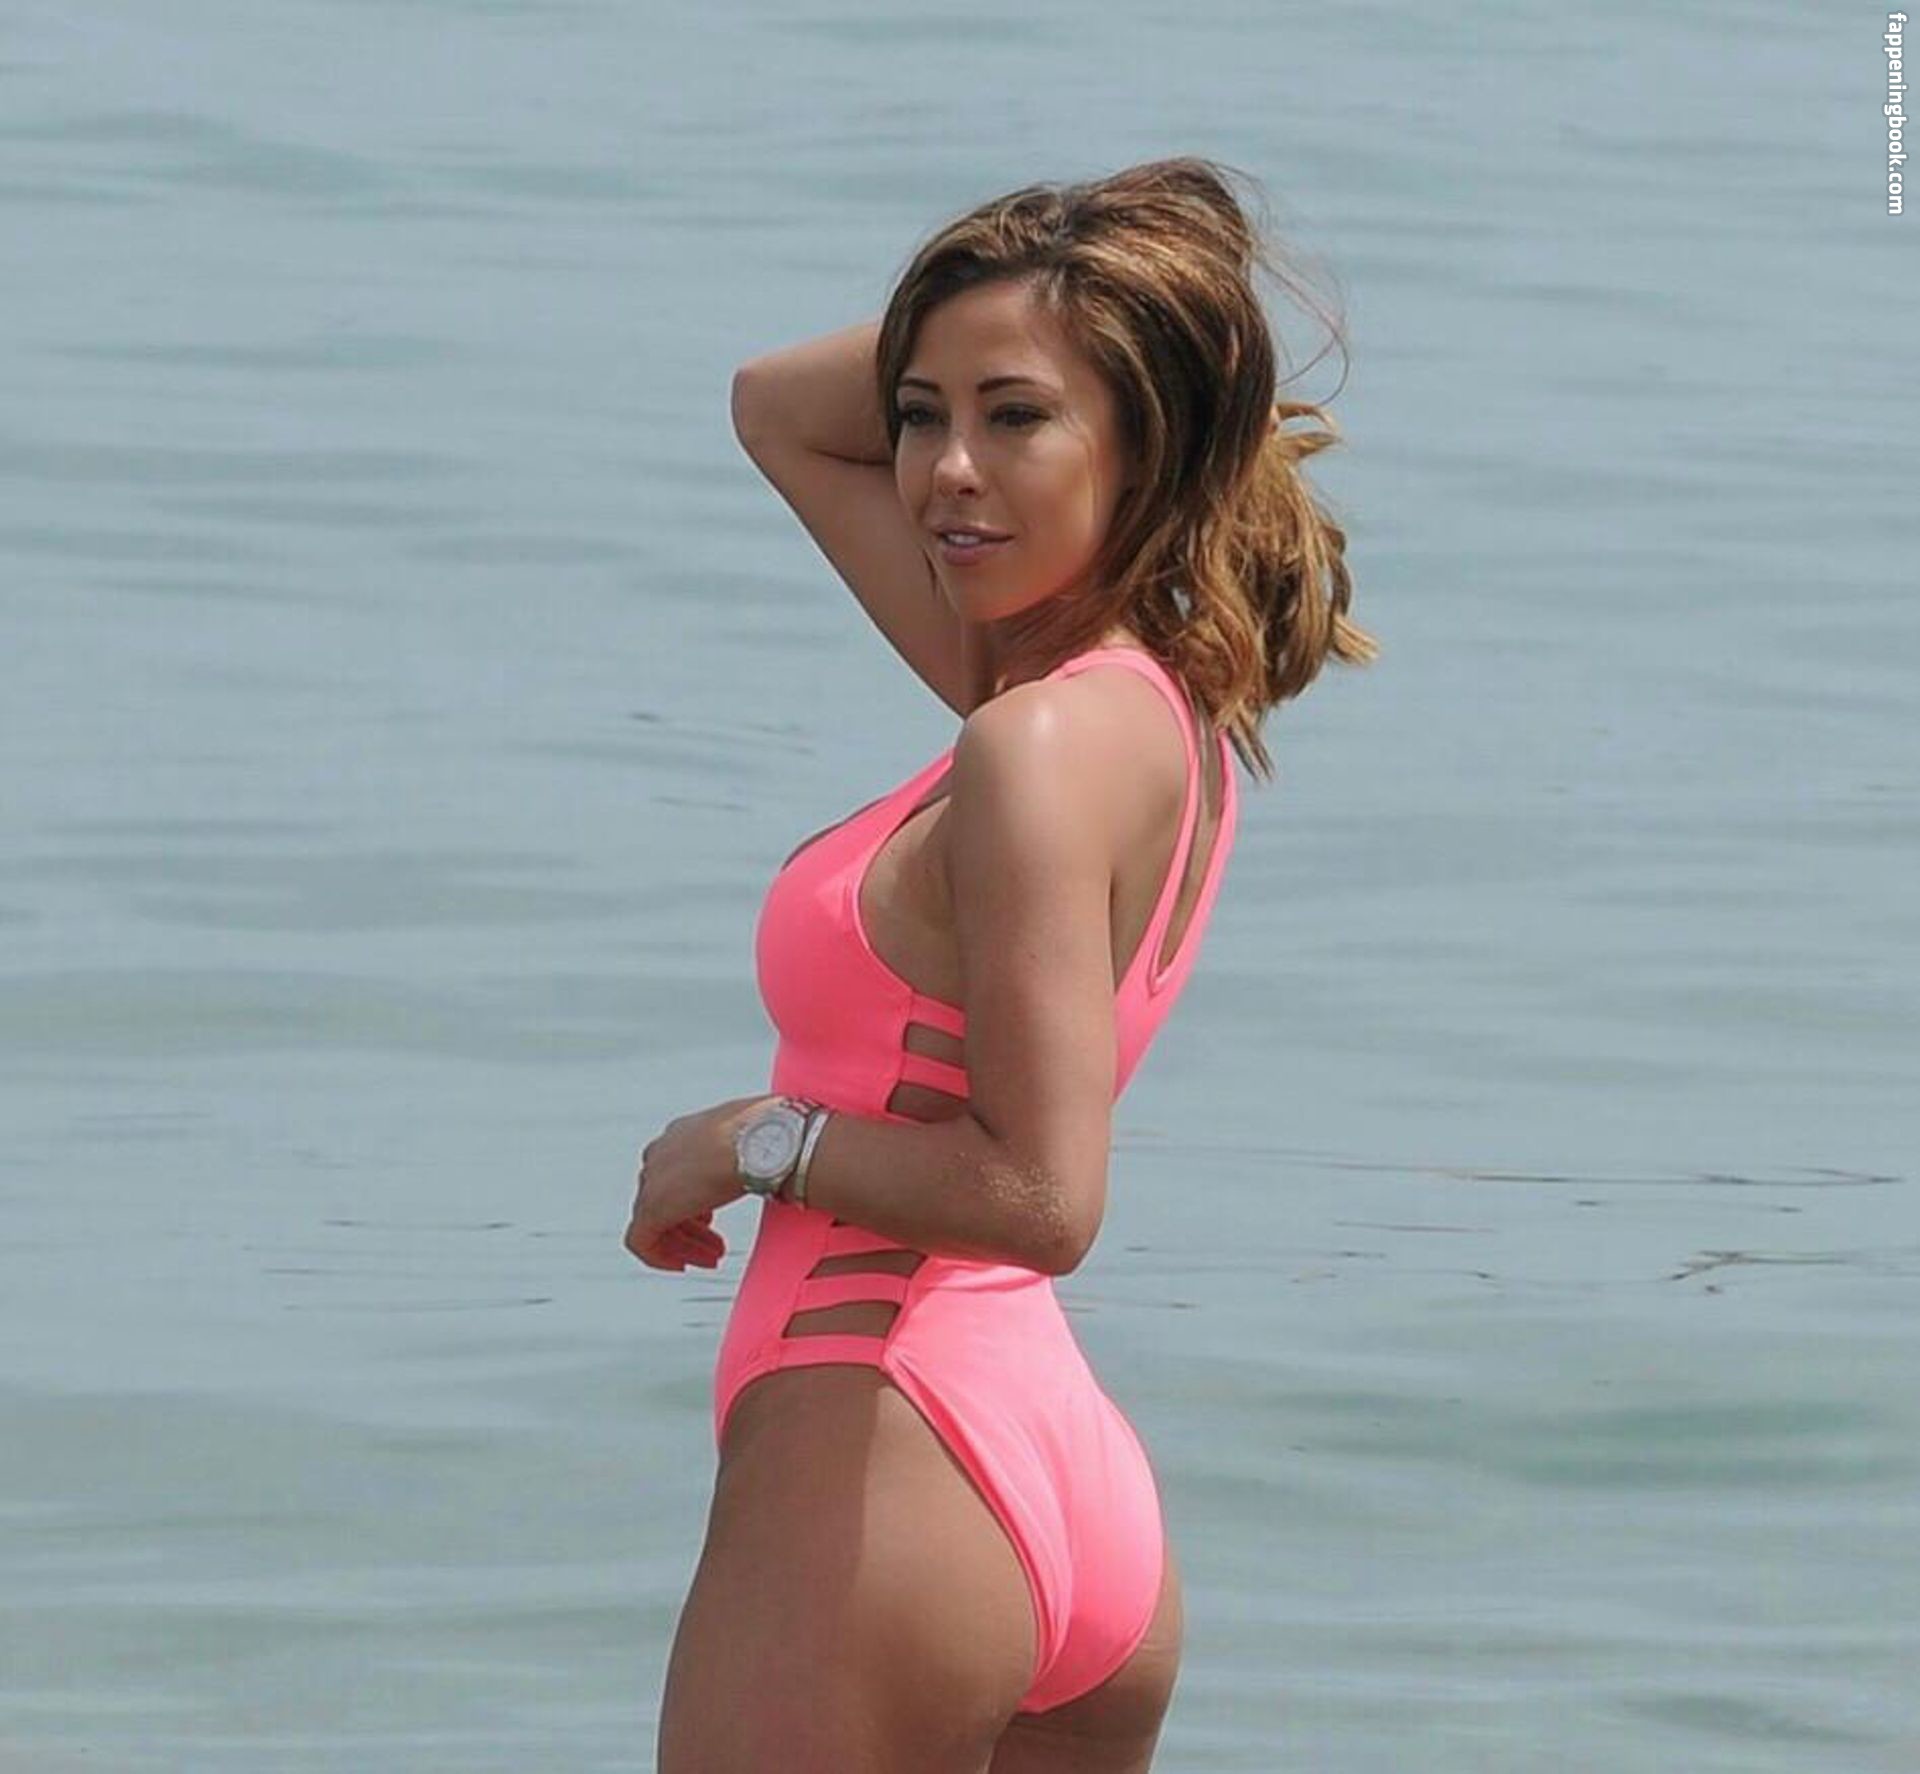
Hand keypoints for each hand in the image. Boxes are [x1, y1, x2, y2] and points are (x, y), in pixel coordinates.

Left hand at [623, 1094, 776, 1272]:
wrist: (764, 1141)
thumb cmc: (771, 1134)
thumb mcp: (757, 1137)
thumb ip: (751, 1151)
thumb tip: (776, 1160)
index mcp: (684, 1132)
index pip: (676, 1172)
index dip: (695, 1202)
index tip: (711, 1221)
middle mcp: (662, 1152)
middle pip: (665, 1198)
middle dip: (691, 1227)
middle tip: (713, 1247)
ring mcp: (653, 1181)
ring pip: (654, 1222)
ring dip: (683, 1244)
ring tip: (709, 1259)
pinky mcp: (651, 1209)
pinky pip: (642, 1242)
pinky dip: (660, 1257)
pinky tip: (682, 1265)